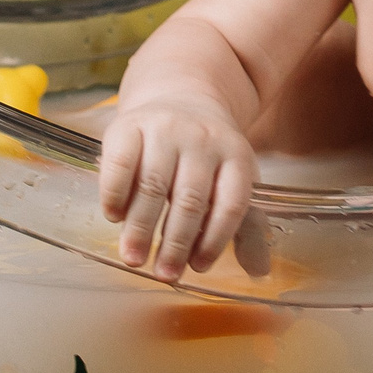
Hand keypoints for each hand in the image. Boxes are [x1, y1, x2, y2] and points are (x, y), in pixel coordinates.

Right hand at [98, 91, 259, 278]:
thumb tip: (258, 271)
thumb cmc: (208, 156)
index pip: (231, 203)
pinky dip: (115, 195)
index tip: (199, 267)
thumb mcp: (234, 180)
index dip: (215, 239)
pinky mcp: (128, 125)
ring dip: (141, 228)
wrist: (180, 97)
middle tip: (164, 275)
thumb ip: (247, 226)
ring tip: (134, 259)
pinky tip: (114, 217)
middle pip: (190, 199)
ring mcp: (164, 129)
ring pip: (153, 185)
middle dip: (175, 243)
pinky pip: (120, 164)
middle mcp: (202, 139)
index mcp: (236, 155)